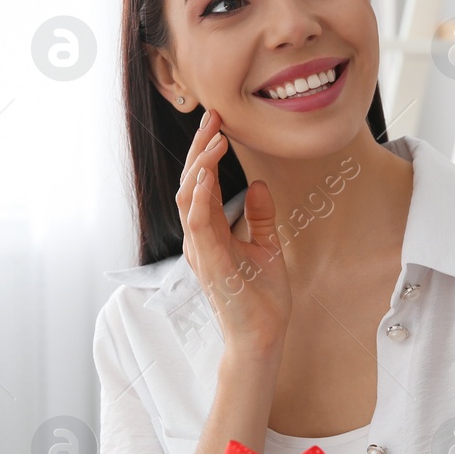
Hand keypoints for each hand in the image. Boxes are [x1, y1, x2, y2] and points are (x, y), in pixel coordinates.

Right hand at [176, 111, 290, 353]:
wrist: (263, 336)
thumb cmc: (262, 299)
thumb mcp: (267, 247)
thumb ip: (259, 217)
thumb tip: (258, 185)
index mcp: (211, 233)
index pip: (203, 184)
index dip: (208, 153)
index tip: (219, 124)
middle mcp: (200, 238)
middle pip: (190, 183)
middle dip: (200, 148)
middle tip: (212, 117)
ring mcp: (200, 249)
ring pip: (187, 197)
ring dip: (199, 165)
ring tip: (213, 137)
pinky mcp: (208, 262)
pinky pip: (196, 222)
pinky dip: (199, 195)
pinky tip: (207, 173)